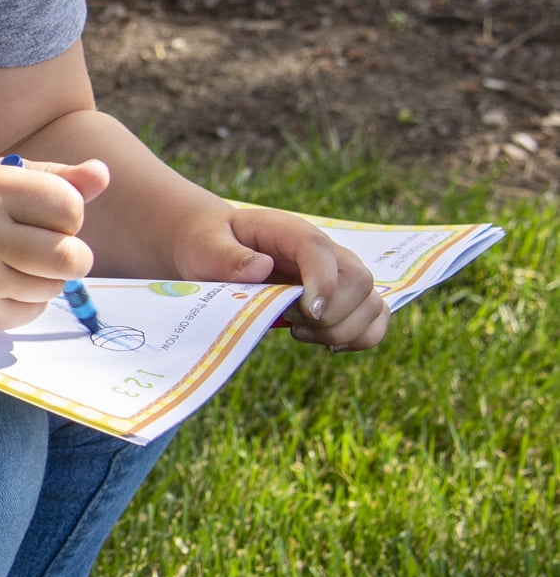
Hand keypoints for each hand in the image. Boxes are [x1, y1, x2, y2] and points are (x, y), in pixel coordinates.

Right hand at [0, 158, 109, 332]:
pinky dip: (25, 300)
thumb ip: (54, 178)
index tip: (44, 214)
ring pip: (55, 287)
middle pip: (72, 256)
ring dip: (46, 278)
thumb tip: (104, 174)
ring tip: (13, 263)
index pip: (69, 206)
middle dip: (71, 254)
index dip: (68, 213)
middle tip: (47, 247)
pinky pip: (33, 312)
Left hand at [170, 202, 389, 350]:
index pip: (321, 250)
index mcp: (289, 232)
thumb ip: (224, 256)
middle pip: (359, 281)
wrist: (214, 248)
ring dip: (343, 330)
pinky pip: (374, 319)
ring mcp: (337, 276)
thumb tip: (260, 268)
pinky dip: (360, 338)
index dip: (323, 283)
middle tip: (290, 321)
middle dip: (331, 314)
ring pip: (373, 304)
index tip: (306, 312)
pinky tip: (327, 344)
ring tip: (300, 332)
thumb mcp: (203, 245)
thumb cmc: (208, 245)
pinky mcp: (341, 299)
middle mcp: (324, 252)